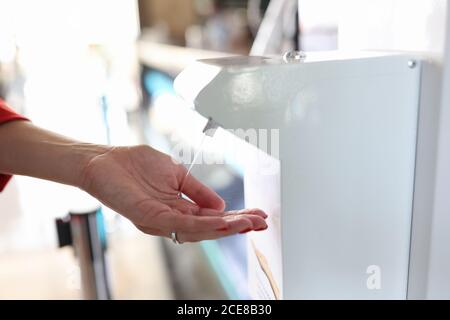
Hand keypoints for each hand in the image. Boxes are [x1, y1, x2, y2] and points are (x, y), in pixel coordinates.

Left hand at [79, 145, 267, 241]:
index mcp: (179, 207)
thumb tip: (221, 205)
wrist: (104, 160)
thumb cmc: (134, 165)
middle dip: (237, 225)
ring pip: (198, 229)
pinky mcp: (149, 217)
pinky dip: (203, 223)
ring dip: (225, 227)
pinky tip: (222, 220)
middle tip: (261, 223)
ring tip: (248, 224)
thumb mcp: (176, 174)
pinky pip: (180, 223)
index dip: (236, 217)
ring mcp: (161, 220)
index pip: (212, 217)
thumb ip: (198, 191)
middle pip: (209, 227)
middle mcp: (171, 218)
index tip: (257, 216)